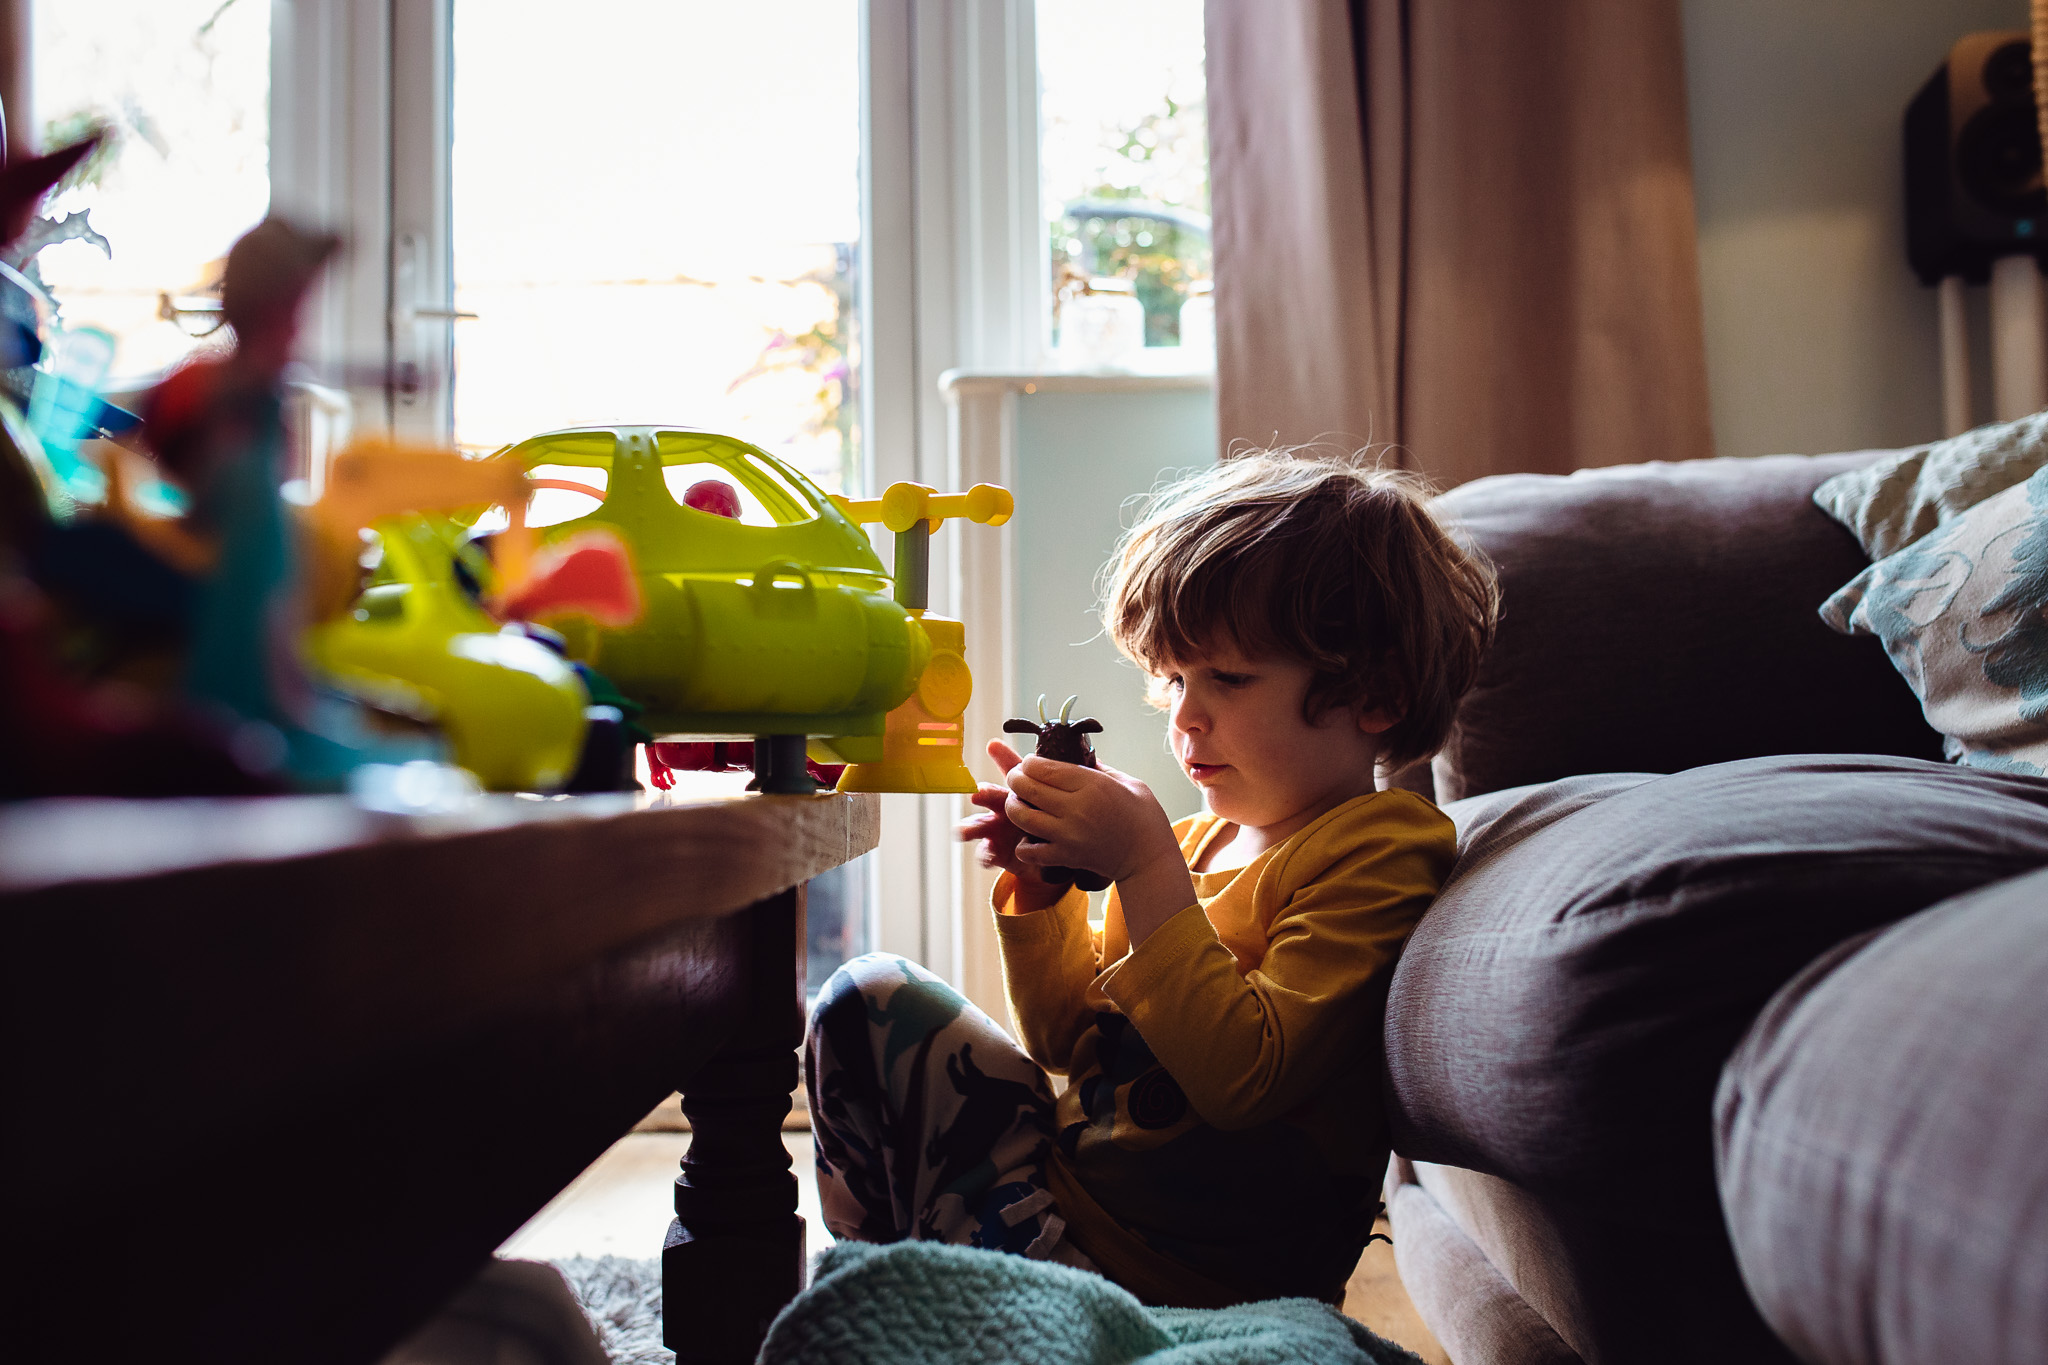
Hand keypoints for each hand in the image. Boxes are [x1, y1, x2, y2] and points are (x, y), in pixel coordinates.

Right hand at [957, 740, 1060, 909]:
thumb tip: (1083, 753)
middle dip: (984, 794)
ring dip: (972, 826)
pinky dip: (985, 854)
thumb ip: (1068, 779)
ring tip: (964, 830)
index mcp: (1023, 791)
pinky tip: (988, 855)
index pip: (1012, 770)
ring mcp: (1000, 830)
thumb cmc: (1059, 819)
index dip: (1002, 758)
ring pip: (980, 824)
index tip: (994, 747)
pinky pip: (987, 853)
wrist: (1058, 853)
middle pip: (991, 796)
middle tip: (979, 793)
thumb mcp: (1064, 798)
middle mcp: (1006, 807)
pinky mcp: (1000, 852)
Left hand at [998, 746, 1179, 888]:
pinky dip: (1023, 845)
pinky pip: (1029, 851)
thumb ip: (1096, 768)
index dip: (1029, 762)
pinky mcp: (1065, 857)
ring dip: (1014, 807)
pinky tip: (1029, 837)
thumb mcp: (1126, 781)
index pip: (1043, 767)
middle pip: (1027, 788)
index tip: (1029, 762)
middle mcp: (1076, 809)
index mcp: (1091, 785)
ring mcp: (1068, 835)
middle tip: (1017, 778)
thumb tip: (1073, 755)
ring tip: (1018, 802)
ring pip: (1022, 817)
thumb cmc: (1142, 816)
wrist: (1149, 857)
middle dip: (1015, 779)